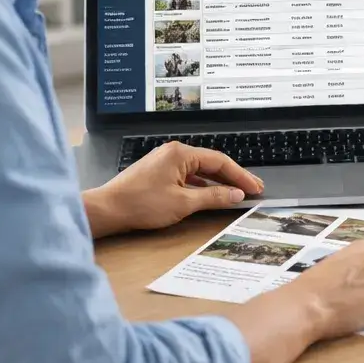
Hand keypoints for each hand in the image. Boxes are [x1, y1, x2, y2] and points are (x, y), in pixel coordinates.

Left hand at [82, 141, 263, 237]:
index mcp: (181, 154)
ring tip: (236, 192)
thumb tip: (236, 195)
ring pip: (199, 170)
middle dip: (232, 177)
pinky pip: (187, 175)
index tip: (255, 187)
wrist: (108, 209)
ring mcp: (165, 161)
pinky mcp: (159, 172)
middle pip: (211, 163)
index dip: (240, 176)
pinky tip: (210, 194)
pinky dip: (202, 184)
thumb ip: (213, 198)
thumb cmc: (140, 204)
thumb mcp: (183, 203)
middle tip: (253, 189)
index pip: (219, 161)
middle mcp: (173, 152)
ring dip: (218, 182)